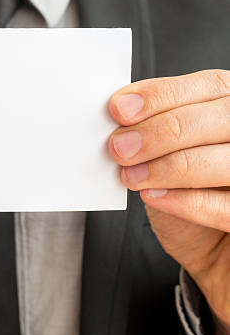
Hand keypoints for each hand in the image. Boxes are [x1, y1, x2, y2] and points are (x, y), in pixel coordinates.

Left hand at [108, 70, 229, 334]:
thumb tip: (116, 116)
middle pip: (217, 119)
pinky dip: (186, 201)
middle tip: (120, 148)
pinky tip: (154, 196)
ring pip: (223, 161)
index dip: (161, 95)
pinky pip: (227, 207)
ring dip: (169, 167)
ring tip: (132, 177)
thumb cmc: (189, 193)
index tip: (120, 109)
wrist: (212, 247)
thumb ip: (151, 128)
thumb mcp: (165, 153)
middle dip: (160, 132)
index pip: (207, 86)